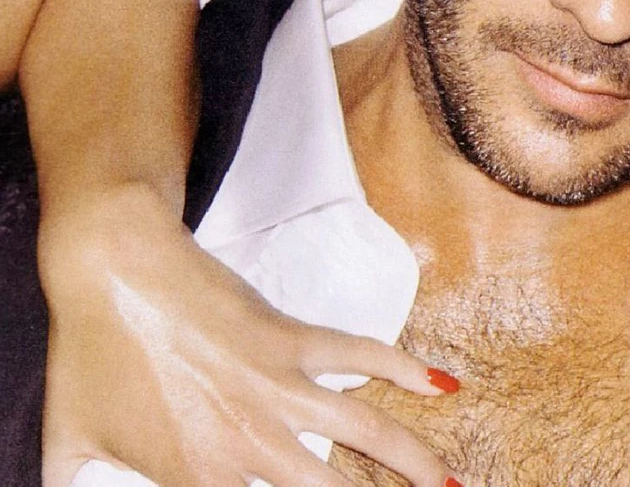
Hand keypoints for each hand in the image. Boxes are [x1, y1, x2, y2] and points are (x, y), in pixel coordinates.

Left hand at [39, 185, 458, 485]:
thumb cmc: (87, 355)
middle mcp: (247, 440)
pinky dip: (404, 369)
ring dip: (416, 461)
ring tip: (452, 482)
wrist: (110, 273)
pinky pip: (361, 355)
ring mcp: (277, 387)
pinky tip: (442, 383)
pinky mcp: (293, 339)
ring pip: (365, 431)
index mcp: (194, 476)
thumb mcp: (68, 444)